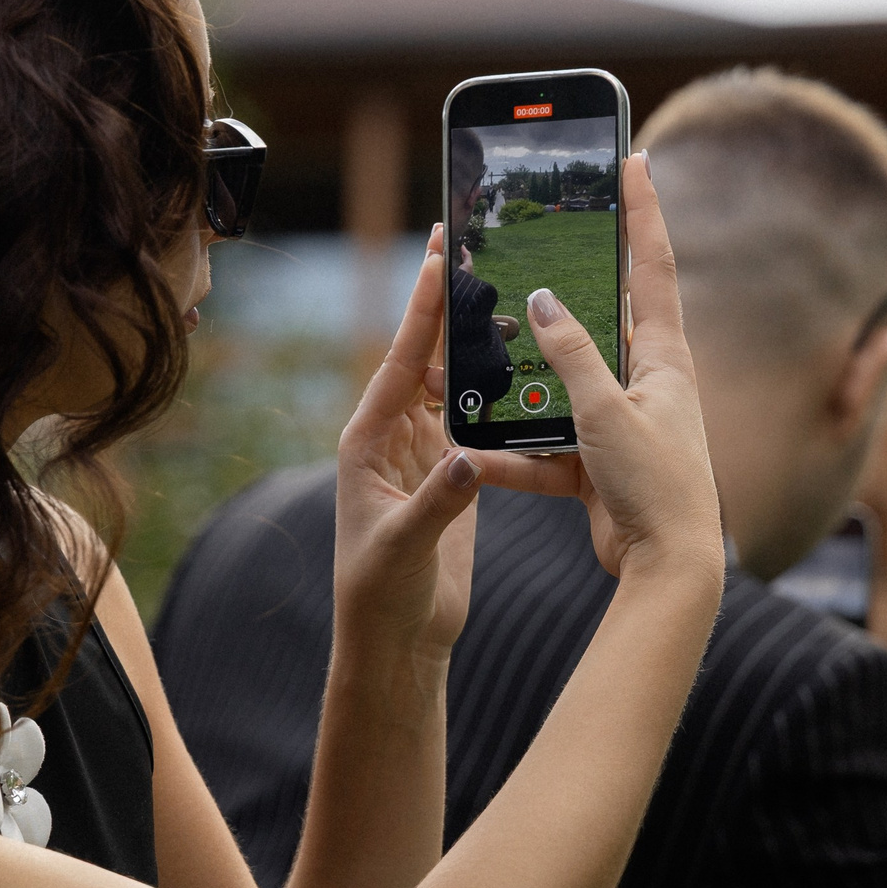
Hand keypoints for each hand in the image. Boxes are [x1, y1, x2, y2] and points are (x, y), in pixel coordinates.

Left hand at [333, 224, 483, 655]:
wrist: (395, 640)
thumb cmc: (380, 594)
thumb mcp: (404, 547)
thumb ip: (436, 503)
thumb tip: (466, 462)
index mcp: (367, 442)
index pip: (397, 361)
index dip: (421, 309)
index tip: (440, 256)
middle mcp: (390, 438)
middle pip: (421, 356)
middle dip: (445, 305)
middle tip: (468, 247)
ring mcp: (421, 454)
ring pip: (448, 381)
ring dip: (474, 342)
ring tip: (506, 295)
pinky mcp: (449, 475)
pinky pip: (470, 416)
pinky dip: (491, 387)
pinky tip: (518, 360)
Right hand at [472, 154, 720, 581]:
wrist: (668, 570)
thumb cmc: (656, 486)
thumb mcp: (607, 412)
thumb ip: (571, 355)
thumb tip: (543, 300)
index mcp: (665, 359)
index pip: (652, 266)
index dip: (643, 211)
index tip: (635, 159)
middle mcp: (645, 384)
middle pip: (599, 322)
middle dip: (562, 294)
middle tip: (531, 246)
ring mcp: (620, 424)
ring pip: (559, 389)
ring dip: (523, 386)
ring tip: (477, 365)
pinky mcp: (598, 466)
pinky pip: (546, 449)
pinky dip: (514, 456)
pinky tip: (478, 457)